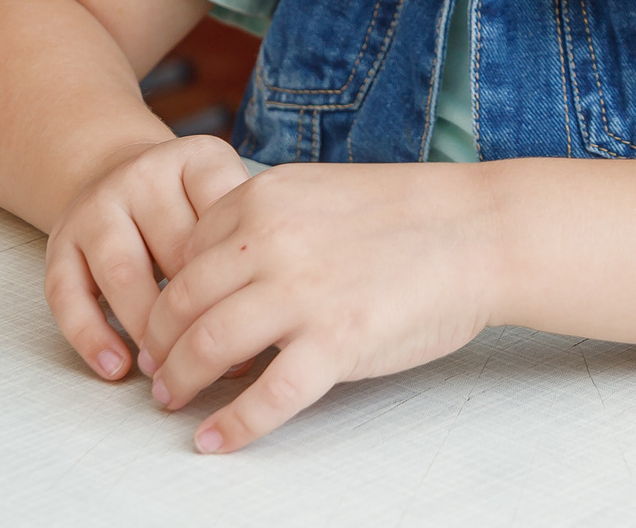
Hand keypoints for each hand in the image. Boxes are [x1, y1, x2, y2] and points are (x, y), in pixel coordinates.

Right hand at [43, 135, 251, 385]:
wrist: (113, 170)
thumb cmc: (188, 203)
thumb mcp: (225, 198)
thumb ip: (245, 244)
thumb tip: (265, 332)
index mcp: (196, 159)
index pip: (224, 215)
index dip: (242, 273)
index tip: (258, 320)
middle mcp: (142, 175)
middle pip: (175, 250)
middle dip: (200, 314)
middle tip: (223, 363)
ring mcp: (96, 207)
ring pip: (123, 274)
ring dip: (148, 330)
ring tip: (170, 372)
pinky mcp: (60, 243)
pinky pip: (68, 295)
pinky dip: (92, 336)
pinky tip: (116, 368)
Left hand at [141, 162, 500, 452]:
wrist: (481, 231)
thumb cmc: (411, 215)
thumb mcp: (320, 192)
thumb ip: (267, 222)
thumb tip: (222, 272)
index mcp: (263, 198)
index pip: (184, 254)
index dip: (166, 297)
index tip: (164, 324)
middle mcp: (270, 241)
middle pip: (181, 304)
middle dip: (159, 346)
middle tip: (154, 372)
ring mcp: (301, 293)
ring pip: (209, 348)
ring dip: (180, 383)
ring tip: (172, 403)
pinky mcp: (336, 342)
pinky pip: (266, 397)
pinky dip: (233, 427)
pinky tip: (215, 443)